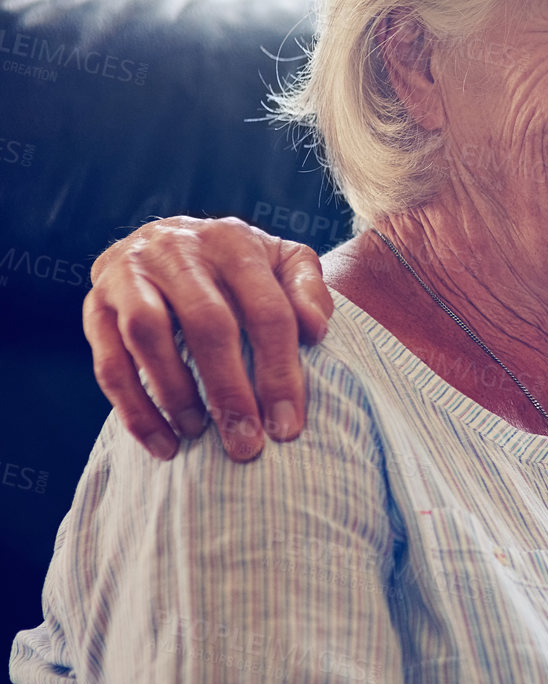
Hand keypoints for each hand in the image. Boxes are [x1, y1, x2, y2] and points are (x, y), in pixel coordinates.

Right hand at [85, 216, 333, 460]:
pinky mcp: (95, 305)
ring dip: (174, 393)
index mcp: (234, 241)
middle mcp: (178, 250)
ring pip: (147, 335)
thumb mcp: (282, 261)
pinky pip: (108, 362)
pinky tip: (163, 442)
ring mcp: (129, 275)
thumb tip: (316, 330)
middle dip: (229, 390)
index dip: (280, 371)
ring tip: (199, 434)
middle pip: (207, 323)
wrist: (168, 240)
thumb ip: (307, 288)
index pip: (266, 309)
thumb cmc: (238, 264)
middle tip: (245, 443)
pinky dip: (134, 408)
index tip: (288, 425)